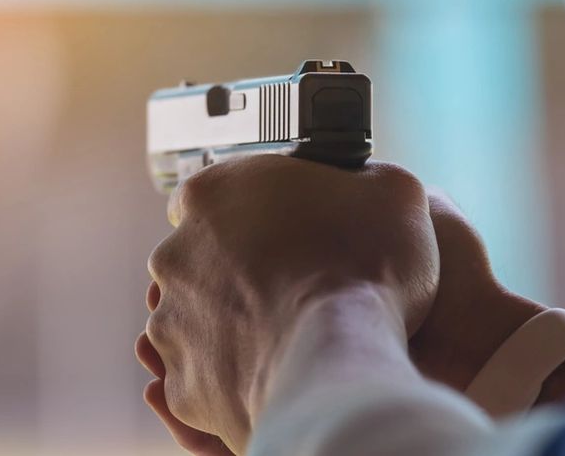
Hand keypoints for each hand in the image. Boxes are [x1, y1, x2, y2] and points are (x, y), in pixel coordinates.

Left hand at [142, 156, 439, 452]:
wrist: (342, 361)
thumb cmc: (365, 270)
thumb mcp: (392, 192)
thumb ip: (362, 179)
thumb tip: (366, 187)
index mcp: (213, 193)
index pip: (212, 196)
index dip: (250, 217)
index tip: (282, 236)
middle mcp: (177, 253)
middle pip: (199, 260)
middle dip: (237, 274)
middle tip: (292, 290)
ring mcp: (172, 321)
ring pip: (196, 322)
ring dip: (231, 329)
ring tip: (287, 340)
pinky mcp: (183, 384)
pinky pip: (202, 380)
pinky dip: (231, 382)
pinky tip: (274, 378)